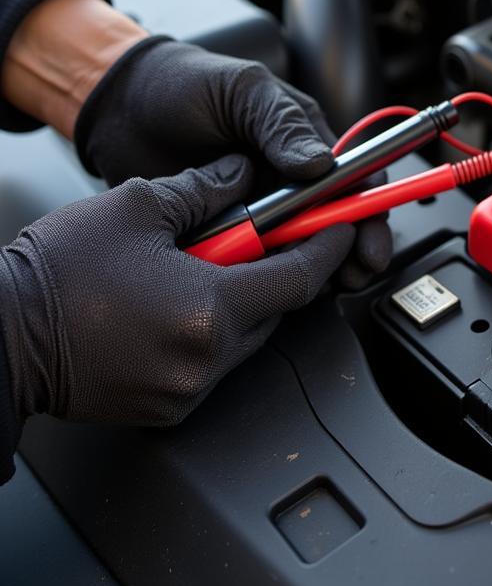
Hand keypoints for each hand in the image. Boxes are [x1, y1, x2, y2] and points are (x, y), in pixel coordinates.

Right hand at [0, 155, 353, 426]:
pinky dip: (215, 332)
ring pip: (248, 338)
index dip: (327, 246)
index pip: (300, 277)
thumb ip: (203, 189)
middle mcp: (207, 360)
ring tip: (207, 266)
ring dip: (245, 301)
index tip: (340, 224)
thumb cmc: (56, 275)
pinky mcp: (168, 409)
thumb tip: (240, 176)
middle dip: (280, 270)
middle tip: (269, 236)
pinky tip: (183, 303)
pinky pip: (215, 365)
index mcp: (209, 309)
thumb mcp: (135, 207)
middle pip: (277, 309)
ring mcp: (187, 392)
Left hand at [74, 37, 392, 287]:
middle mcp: (289, 178)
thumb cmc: (182, 82)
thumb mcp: (241, 90)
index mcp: (304, 141)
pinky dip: (266, 278)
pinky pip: (253, 261)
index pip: (354, 179)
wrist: (117, 106)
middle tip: (352, 276)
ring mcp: (258, 209)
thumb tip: (320, 165)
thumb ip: (281, 124)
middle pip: (336, 222)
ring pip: (300, 248)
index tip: (368, 239)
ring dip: (315, 272)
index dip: (369, 211)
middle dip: (352, 253)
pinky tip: (270, 289)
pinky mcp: (226, 232)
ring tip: (320, 288)